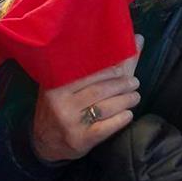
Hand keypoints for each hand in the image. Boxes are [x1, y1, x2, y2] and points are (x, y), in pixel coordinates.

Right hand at [31, 40, 142, 161]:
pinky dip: (120, 120)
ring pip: (104, 108)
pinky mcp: (79, 139)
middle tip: (134, 82)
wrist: (44, 141)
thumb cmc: (59, 106)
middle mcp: (60, 103)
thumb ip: (98, 64)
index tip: (122, 67)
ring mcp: (69, 123)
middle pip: (98, 90)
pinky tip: (128, 114)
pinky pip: (105, 128)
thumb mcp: (67, 85)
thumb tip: (137, 38)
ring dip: (125, 101)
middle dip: (121, 85)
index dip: (108, 69)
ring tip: (135, 96)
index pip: (85, 73)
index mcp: (55, 85)